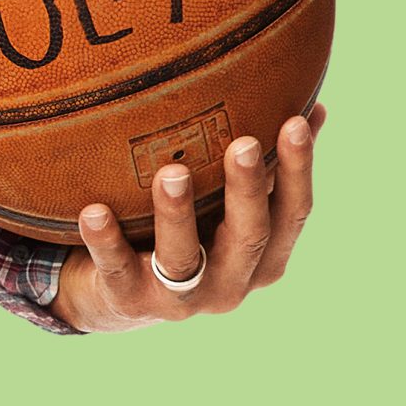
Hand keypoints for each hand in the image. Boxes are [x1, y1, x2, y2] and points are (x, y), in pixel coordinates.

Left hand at [52, 103, 322, 331]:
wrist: (119, 296)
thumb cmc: (188, 232)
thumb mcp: (226, 204)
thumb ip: (266, 165)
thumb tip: (312, 106)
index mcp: (262, 256)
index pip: (292, 213)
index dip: (298, 170)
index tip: (294, 121)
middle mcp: (231, 282)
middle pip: (248, 236)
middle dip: (247, 190)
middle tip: (243, 145)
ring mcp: (181, 298)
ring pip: (183, 256)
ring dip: (178, 214)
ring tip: (171, 172)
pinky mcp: (129, 299)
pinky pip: (115, 267)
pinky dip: (105, 240)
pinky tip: (93, 211)